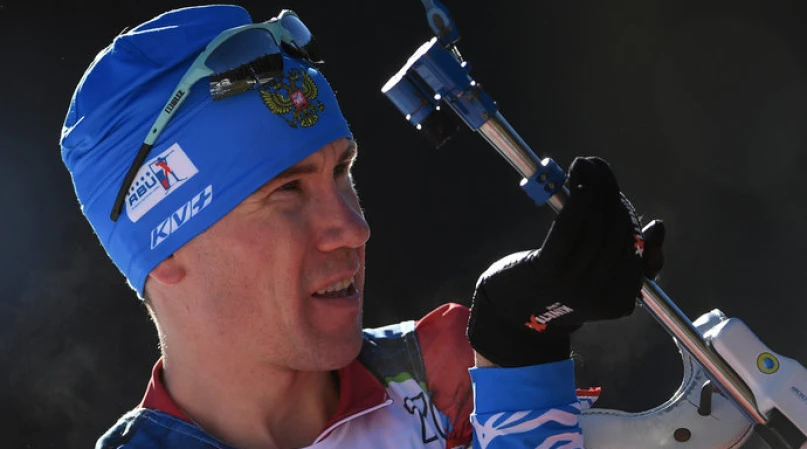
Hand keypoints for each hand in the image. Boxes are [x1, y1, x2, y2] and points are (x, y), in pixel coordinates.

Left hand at [467, 157, 664, 366]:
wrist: (509, 318)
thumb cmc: (555, 292)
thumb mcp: (597, 282)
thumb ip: (628, 259)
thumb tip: (658, 228)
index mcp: (621, 299)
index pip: (638, 247)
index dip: (628, 213)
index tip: (613, 193)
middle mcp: (602, 295)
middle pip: (618, 231)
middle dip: (611, 193)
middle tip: (598, 169)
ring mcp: (575, 284)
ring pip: (596, 225)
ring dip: (595, 186)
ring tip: (586, 165)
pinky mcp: (548, 271)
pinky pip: (570, 228)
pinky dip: (578, 199)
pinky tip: (578, 180)